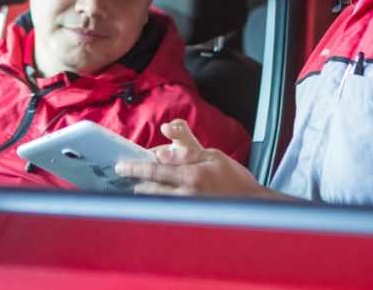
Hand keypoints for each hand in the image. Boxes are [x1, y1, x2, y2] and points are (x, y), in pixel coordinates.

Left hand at [115, 119, 266, 196]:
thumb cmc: (234, 178)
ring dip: (145, 193)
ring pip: (156, 202)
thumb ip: (185, 153)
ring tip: (137, 186)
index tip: (119, 166)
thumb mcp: (212, 155)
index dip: (134, 167)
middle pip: (150, 190)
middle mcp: (187, 195)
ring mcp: (187, 210)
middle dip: (136, 182)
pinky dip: (157, 203)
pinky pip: (166, 210)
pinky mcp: (189, 219)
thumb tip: (161, 153)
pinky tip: (154, 199)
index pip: (154, 170)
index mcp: (191, 176)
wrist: (253, 204)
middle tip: (126, 175)